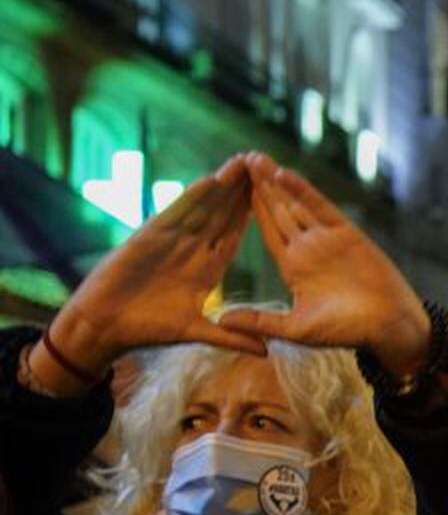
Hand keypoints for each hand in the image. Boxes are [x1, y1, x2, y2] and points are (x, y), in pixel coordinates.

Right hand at [36, 156, 262, 391]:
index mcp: (206, 269)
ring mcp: (171, 240)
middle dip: (242, 191)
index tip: (274, 199)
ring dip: (222, 186)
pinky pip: (175, 214)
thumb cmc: (148, 329)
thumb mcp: (198, 332)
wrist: (106, 326)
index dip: (253, 217)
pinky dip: (192, 198)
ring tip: (243, 163)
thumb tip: (267, 351)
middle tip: (265, 164)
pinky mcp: (149, 237)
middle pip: (223, 214)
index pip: (235, 237)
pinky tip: (210, 181)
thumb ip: (231, 337)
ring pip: (203, 208)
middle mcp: (191, 250)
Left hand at [217, 153, 430, 375]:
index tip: (231, 188)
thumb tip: (221, 321)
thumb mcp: (296, 328)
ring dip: (275, 181)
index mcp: (293, 267)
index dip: (250, 209)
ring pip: (296, 203)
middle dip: (260, 186)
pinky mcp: (347, 233)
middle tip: (239, 159)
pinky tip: (283, 174)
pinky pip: (320, 207)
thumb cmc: (346, 332)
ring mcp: (327, 238)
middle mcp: (308, 248)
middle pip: (278, 210)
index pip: (267, 230)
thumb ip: (260, 321)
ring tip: (255, 158)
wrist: (388, 327)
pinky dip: (303, 190)